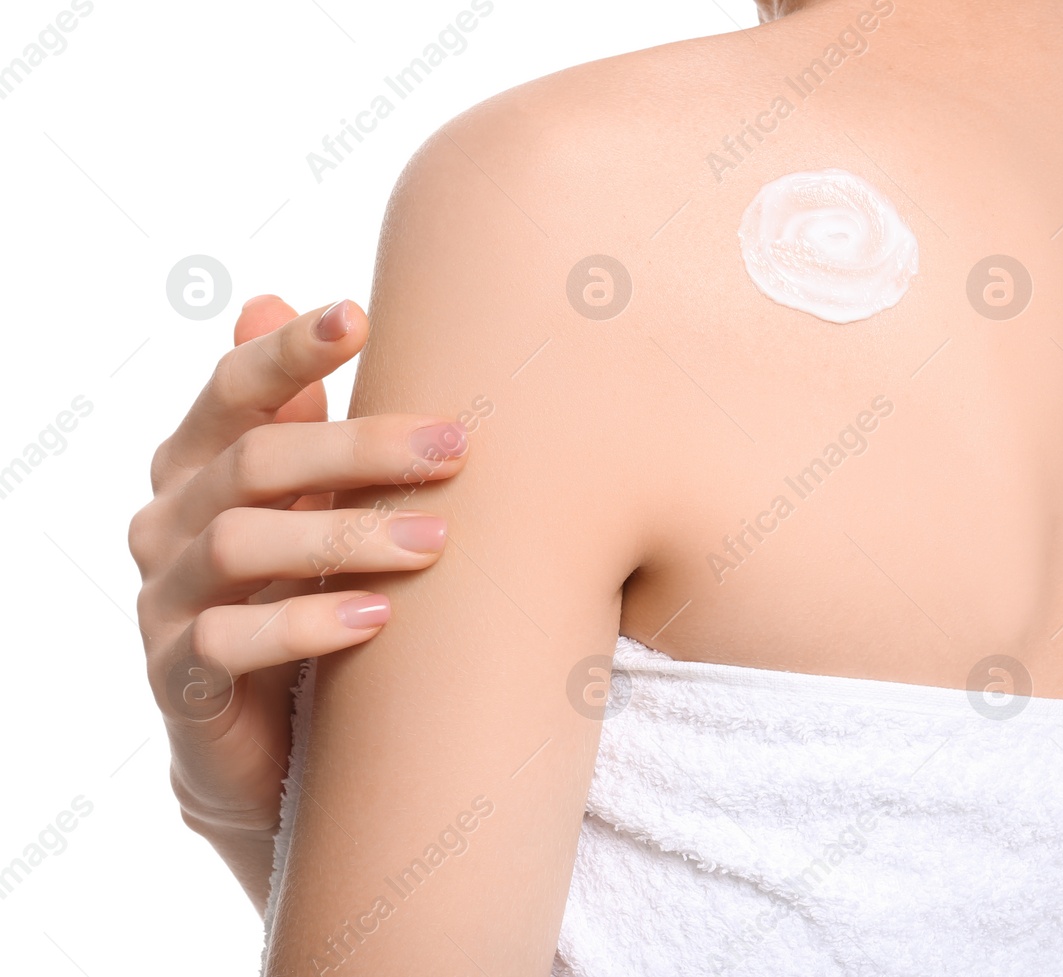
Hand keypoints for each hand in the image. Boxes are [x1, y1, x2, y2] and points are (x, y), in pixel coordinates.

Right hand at [128, 296, 470, 912]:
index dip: (288, 353)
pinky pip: (224, 642)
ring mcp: (163, 599)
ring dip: (344, 536)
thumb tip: (270, 297)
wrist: (271, 739)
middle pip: (253, 459)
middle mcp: (168, 521)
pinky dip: (304, 624)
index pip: (232, 389)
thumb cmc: (302, 593)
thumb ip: (298, 417)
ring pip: (239, 544)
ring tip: (435, 541)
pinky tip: (377, 618)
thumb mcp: (310, 502)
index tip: (360, 316)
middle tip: (455, 448)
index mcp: (199, 464)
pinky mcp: (178, 678)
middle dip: (358, 447)